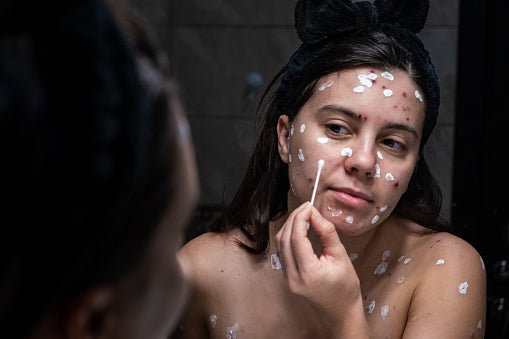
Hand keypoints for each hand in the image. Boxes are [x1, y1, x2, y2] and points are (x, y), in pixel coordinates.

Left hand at [275, 202, 366, 334]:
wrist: (340, 310)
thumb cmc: (345, 286)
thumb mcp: (341, 256)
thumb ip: (327, 233)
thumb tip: (315, 214)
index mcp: (309, 273)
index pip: (297, 239)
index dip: (300, 218)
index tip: (309, 206)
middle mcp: (293, 277)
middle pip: (285, 239)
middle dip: (293, 219)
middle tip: (306, 207)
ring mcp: (287, 278)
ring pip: (280, 244)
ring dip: (289, 226)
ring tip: (304, 215)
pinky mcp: (286, 276)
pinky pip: (282, 251)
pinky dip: (288, 236)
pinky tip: (299, 228)